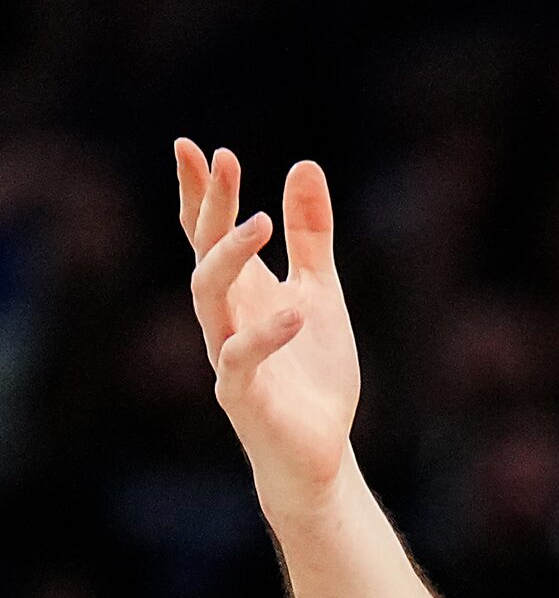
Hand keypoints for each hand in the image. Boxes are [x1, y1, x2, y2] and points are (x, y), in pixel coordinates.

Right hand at [175, 140, 361, 523]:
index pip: (208, 233)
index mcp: (243, 292)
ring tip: (262, 222)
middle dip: (210, 206)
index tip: (197, 147)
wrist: (319, 450)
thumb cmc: (311, 372)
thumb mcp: (321, 291)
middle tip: (224, 160)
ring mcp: (228, 355)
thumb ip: (311, 236)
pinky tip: (297, 309)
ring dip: (230, 257)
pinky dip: (267, 333)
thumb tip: (303, 164)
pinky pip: (241, 360)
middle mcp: (225, 317)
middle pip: (204, 252)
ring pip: (208, 298)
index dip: (200, 192)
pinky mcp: (242, 396)